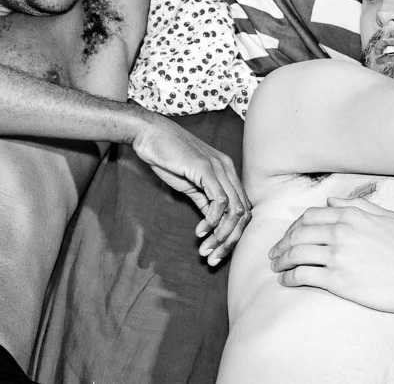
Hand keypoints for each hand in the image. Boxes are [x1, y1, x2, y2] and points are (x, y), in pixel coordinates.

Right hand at [131, 116, 250, 265]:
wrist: (150, 134)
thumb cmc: (167, 157)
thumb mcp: (190, 184)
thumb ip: (204, 201)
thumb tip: (213, 223)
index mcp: (227, 172)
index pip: (242, 209)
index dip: (233, 235)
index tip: (216, 253)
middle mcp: (228, 170)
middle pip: (243, 213)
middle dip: (230, 241)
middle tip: (212, 258)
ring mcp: (219, 167)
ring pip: (235, 209)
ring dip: (222, 235)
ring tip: (206, 248)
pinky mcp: (206, 168)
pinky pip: (220, 200)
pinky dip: (213, 219)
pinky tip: (201, 230)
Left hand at [269, 197, 393, 313]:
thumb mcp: (387, 218)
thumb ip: (357, 206)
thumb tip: (330, 202)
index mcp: (351, 216)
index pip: (309, 217)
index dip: (294, 227)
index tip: (289, 236)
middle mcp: (340, 233)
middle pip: (298, 234)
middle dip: (282, 243)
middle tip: (275, 253)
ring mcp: (338, 256)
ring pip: (296, 253)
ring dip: (281, 260)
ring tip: (277, 267)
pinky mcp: (338, 280)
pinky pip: (303, 275)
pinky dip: (290, 277)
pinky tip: (286, 281)